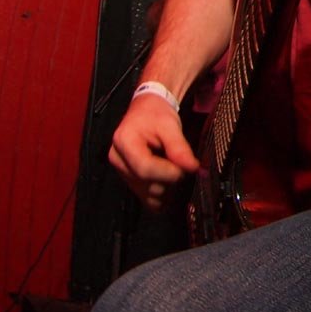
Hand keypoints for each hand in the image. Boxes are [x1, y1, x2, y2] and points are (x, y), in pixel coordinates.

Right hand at [109, 94, 199, 210]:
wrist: (147, 112)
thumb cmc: (156, 115)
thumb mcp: (170, 125)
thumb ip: (179, 147)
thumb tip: (193, 168)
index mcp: (124, 142)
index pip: (145, 168)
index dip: (169, 172)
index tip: (187, 167)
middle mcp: (118, 161)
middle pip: (147, 184)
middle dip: (170, 179)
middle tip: (182, 165)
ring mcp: (122, 174)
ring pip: (148, 195)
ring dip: (167, 188)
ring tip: (175, 169)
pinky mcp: (129, 182)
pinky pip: (147, 199)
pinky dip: (162, 195)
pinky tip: (169, 181)